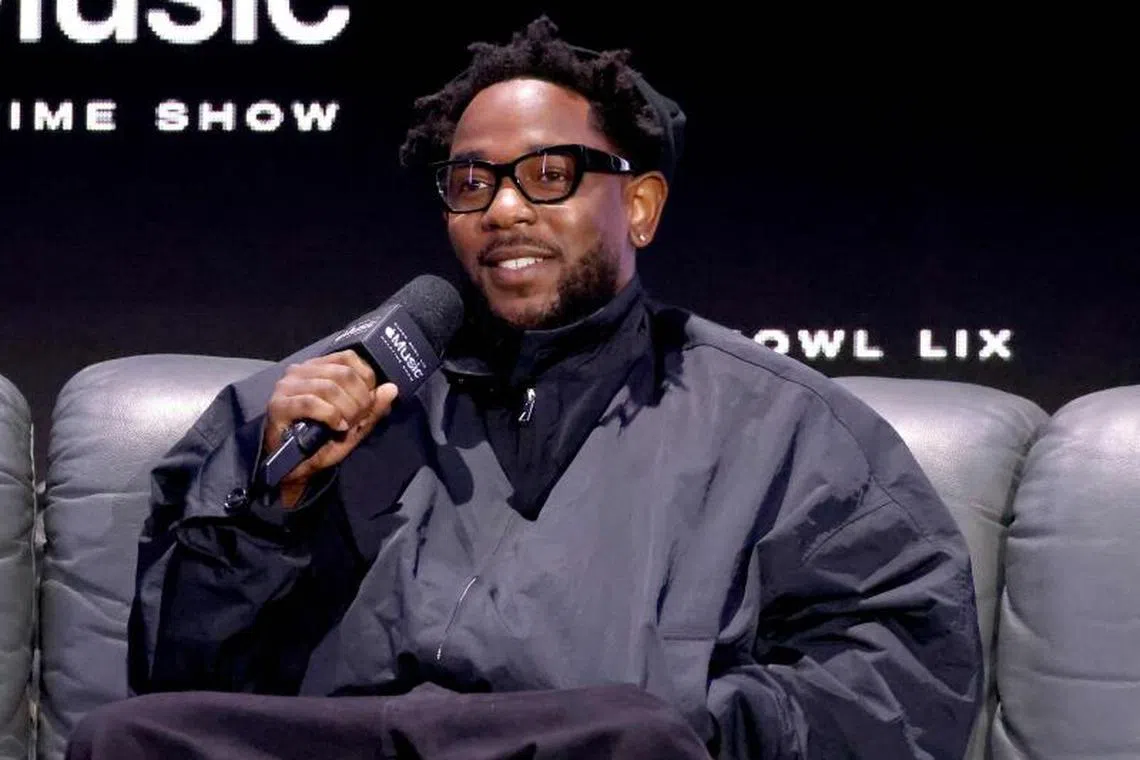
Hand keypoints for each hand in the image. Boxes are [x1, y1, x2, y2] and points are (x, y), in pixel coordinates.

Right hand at [263, 350, 397, 507]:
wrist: (297, 469)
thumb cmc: (323, 442)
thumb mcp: (355, 425)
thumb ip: (373, 407)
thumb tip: (392, 388)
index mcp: (317, 368)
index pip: (349, 358)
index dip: (366, 380)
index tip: (367, 403)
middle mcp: (300, 371)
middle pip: (343, 373)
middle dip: (359, 400)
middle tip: (357, 420)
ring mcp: (286, 387)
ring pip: (329, 387)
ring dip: (346, 410)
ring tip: (346, 426)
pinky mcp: (278, 405)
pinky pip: (311, 402)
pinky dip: (330, 416)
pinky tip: (335, 427)